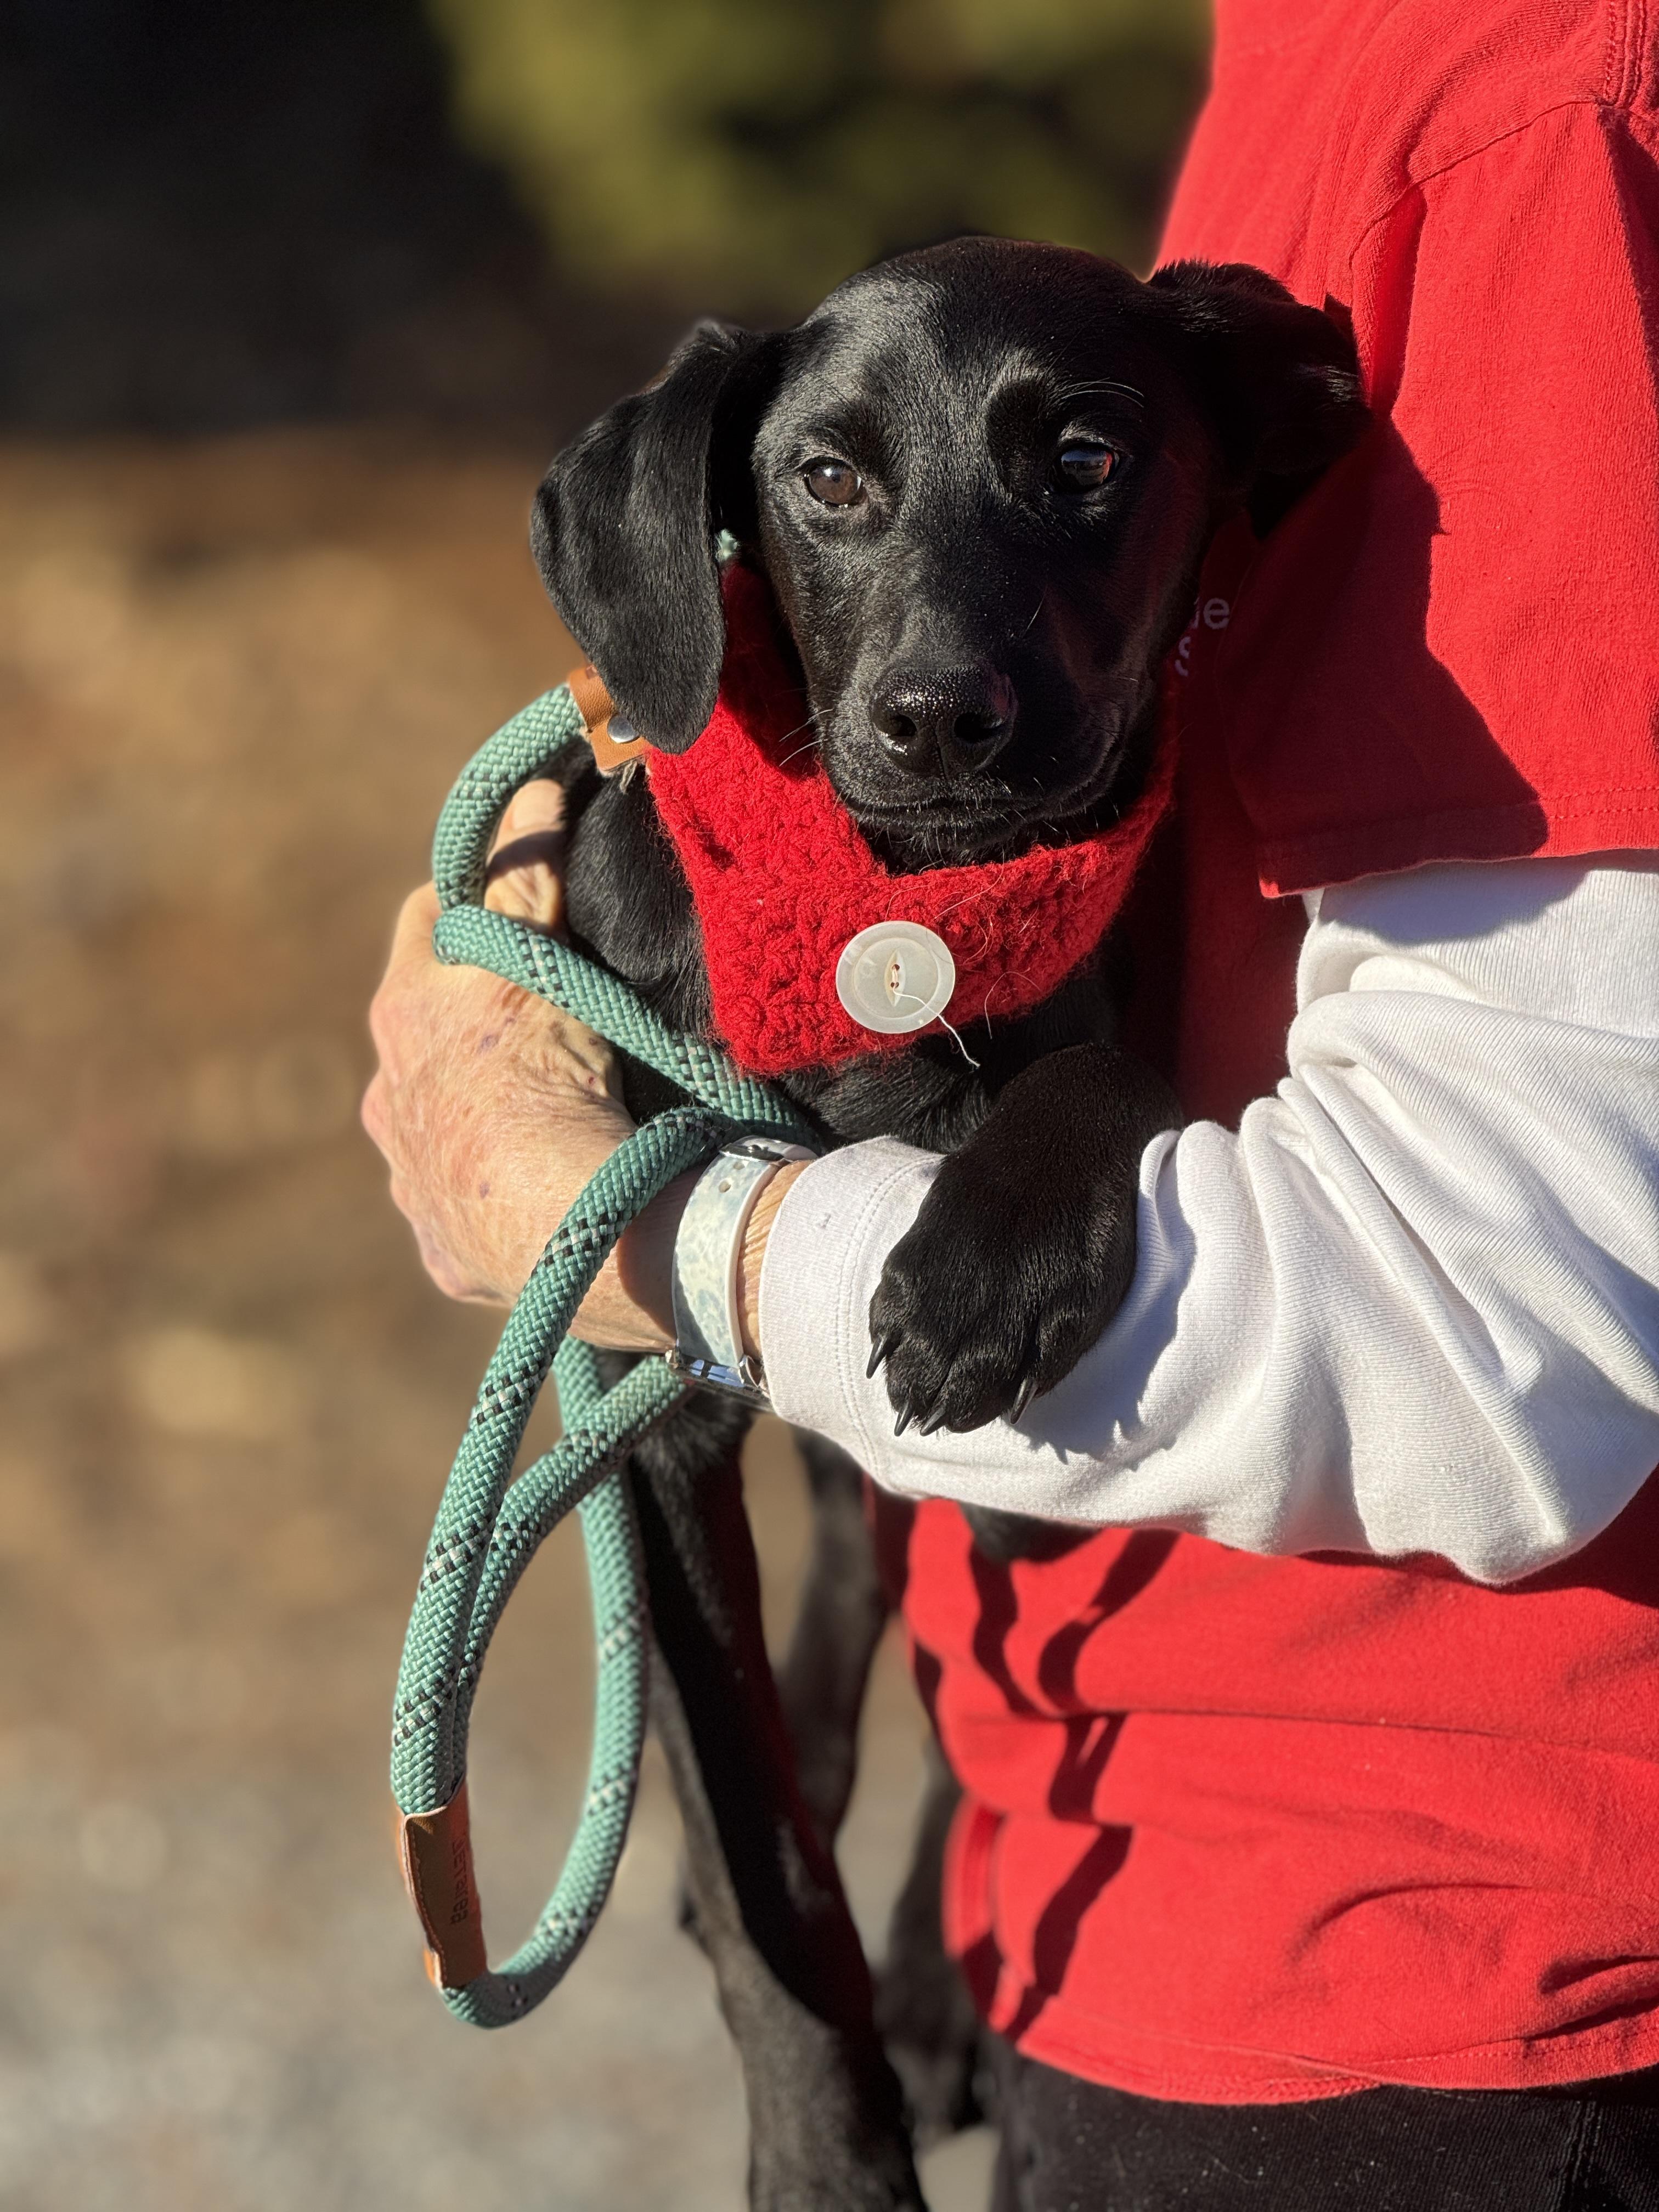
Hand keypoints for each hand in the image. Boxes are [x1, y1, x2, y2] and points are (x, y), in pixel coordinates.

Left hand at [361, 780, 684, 1348]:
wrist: (556, 1217)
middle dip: (469, 1020)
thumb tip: (530, 789)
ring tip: (548, 1121)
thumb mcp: (539, 960)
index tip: (507, 894)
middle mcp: (389, 1100)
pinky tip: (543, 1199)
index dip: (466, 901)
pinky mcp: (445, 1250)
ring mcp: (412, 1182)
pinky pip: (464, 1213)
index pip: (424, 924)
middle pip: (421, 1033)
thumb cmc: (543, 1074)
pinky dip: (495, 1200)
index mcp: (403, 1016)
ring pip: (435, 1128)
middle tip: (541, 1018)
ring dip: (477, 1117)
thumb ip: (530, 875)